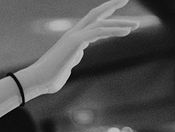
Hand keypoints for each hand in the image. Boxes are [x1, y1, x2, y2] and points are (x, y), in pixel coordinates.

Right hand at [18, 0, 137, 99]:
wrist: (38, 81)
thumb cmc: (48, 80)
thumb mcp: (64, 69)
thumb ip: (71, 61)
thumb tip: (75, 59)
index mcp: (73, 39)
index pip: (92, 23)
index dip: (105, 17)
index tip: (116, 12)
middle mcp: (74, 34)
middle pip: (96, 14)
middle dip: (111, 6)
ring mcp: (74, 36)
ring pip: (101, 23)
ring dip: (119, 23)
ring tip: (136, 24)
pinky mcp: (76, 41)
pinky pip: (99, 32)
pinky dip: (114, 30)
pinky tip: (126, 31)